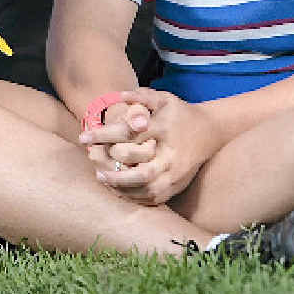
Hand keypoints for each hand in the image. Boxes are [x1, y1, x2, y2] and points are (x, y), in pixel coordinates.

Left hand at [84, 89, 220, 206]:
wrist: (209, 132)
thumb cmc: (179, 113)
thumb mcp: (163, 98)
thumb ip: (141, 96)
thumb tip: (117, 96)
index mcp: (165, 129)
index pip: (129, 133)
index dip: (104, 135)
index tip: (84, 137)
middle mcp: (171, 154)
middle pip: (139, 168)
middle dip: (112, 167)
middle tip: (92, 160)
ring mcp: (175, 173)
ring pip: (146, 188)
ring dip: (121, 186)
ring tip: (101, 177)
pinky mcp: (177, 186)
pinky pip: (153, 197)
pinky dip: (133, 196)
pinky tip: (117, 189)